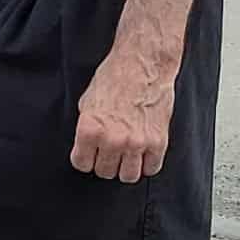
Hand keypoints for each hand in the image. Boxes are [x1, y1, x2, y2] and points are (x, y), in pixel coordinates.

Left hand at [71, 44, 176, 182]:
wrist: (143, 63)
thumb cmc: (114, 77)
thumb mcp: (88, 101)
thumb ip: (87, 128)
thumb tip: (87, 146)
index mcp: (90, 129)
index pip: (81, 164)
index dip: (85, 157)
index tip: (89, 153)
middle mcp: (112, 140)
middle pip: (105, 172)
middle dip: (105, 162)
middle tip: (108, 150)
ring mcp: (136, 143)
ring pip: (128, 176)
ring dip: (125, 167)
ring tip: (125, 154)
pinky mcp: (158, 142)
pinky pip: (151, 169)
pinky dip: (146, 163)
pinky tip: (142, 152)